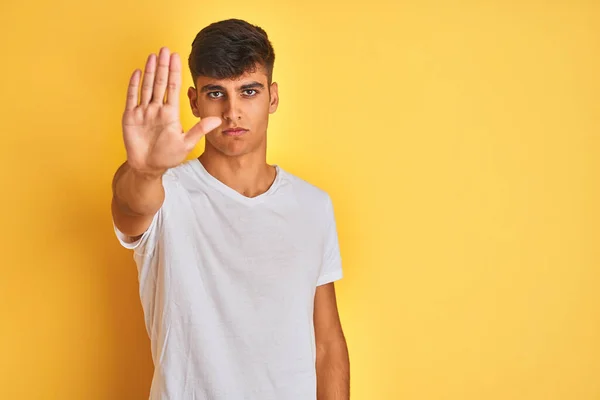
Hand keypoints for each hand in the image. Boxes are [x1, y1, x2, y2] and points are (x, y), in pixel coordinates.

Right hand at [122, 47, 220, 177]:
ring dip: (149, 71)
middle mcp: (157, 109)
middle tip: (165, 49)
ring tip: (153, 56)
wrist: (148, 167)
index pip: (173, 88)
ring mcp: (143, 111)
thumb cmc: (168, 156)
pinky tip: (137, 72)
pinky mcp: (130, 116)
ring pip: (147, 86)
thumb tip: (217, 120)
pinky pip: (132, 97)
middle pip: (159, 82)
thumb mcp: (186, 143)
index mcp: (170, 113)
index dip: (174, 72)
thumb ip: (199, 130)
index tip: (177, 57)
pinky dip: (134, 85)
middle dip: (162, 66)